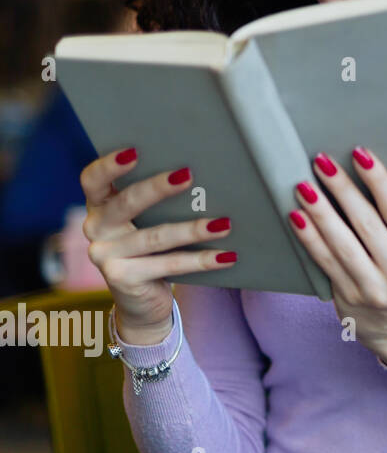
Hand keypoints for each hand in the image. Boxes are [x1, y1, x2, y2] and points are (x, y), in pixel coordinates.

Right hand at [80, 147, 235, 343]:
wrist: (141, 301)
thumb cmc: (151, 249)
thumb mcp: (147, 222)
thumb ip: (158, 202)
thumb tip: (202, 177)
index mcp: (100, 206)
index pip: (93, 180)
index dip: (109, 165)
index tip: (134, 151)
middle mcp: (96, 228)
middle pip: (126, 203)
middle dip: (158, 188)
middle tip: (188, 175)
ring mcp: (105, 256)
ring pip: (156, 237)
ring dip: (193, 229)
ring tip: (224, 223)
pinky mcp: (122, 279)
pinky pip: (169, 265)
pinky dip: (202, 260)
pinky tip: (227, 255)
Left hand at [289, 146, 386, 366]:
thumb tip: (360, 177)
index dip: (379, 181)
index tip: (360, 154)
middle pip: (368, 224)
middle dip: (343, 189)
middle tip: (322, 162)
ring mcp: (374, 290)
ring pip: (343, 243)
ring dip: (321, 211)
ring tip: (304, 186)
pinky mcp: (349, 298)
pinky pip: (325, 262)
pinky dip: (310, 237)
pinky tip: (297, 217)